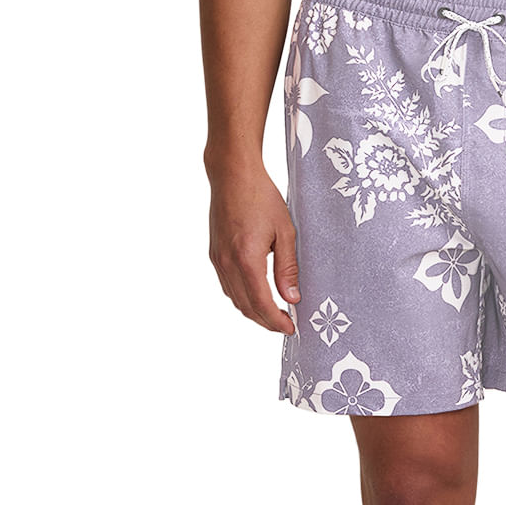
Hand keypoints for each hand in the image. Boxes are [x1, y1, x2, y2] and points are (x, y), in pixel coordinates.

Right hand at [206, 163, 298, 333]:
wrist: (232, 175)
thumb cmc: (261, 197)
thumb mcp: (285, 232)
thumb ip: (288, 269)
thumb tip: (292, 298)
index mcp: (247, 259)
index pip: (262, 303)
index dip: (276, 321)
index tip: (291, 329)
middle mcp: (228, 263)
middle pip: (246, 307)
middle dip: (266, 321)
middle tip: (285, 325)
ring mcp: (217, 260)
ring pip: (234, 299)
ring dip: (253, 312)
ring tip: (274, 314)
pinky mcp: (214, 255)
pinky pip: (227, 286)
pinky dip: (242, 298)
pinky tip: (256, 296)